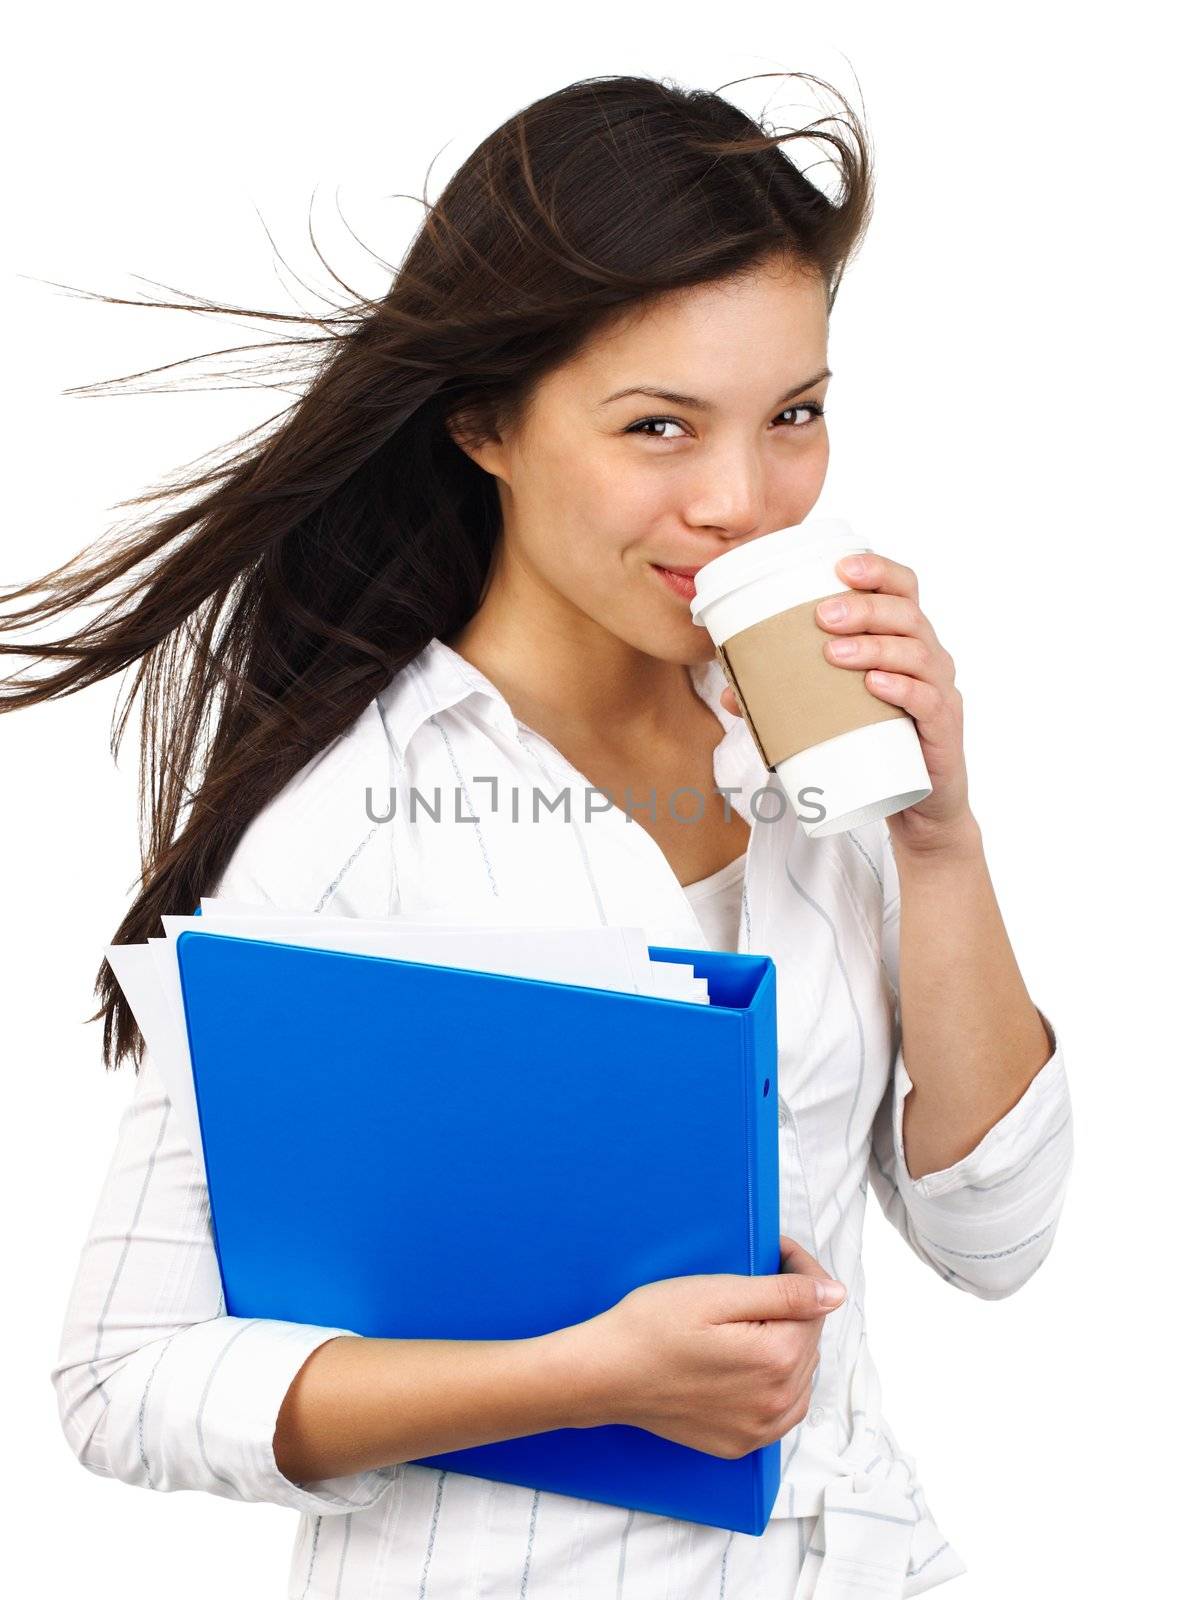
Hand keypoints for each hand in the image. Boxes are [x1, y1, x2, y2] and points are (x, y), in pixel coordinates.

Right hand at [568, 1235, 844, 1458]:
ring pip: (801, 1376)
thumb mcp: (717, 1294)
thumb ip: (784, 1294)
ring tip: (752, 1319)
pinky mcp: (741, 1443)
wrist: (604, 1374)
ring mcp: (759, 1429)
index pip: (814, 1305)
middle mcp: (777, 1402)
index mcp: (777, 1358)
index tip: (776, 1249)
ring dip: (788, 1345)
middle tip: (755, 1279)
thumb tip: (835, 1294)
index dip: (800, 1268)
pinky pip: (781, 1411)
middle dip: (793, 1306)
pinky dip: (777, 1384)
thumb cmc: (652, 1326)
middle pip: (809, 1340)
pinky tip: (751, 1363)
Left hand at [719, 551, 975, 854]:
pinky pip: (928, 700)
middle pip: (907, 613)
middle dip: (865, 607)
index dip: (878, 569)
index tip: (840, 566)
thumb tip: (731, 695)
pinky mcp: (943, 729)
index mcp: (903, 639)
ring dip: (874, 646)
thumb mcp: (833, 713)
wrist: (918, 805)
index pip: (902, 588)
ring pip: (917, 653)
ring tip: (833, 653)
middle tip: (822, 616)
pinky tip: (876, 685)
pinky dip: (902, 689)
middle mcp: (928, 656)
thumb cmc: (876, 743)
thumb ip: (787, 699)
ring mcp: (939, 691)